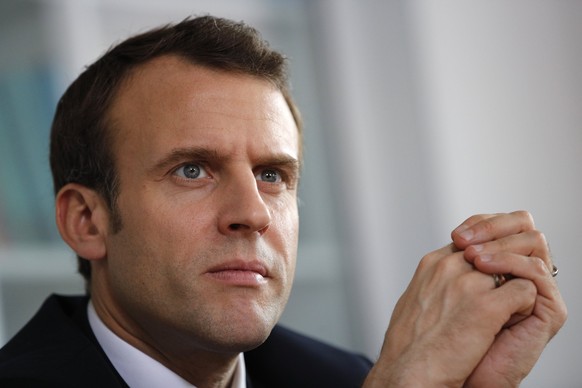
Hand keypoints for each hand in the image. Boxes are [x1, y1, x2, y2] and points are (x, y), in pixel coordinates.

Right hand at [363, 211, 565, 387]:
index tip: (485, 283)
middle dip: (500, 274)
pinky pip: (524, 291)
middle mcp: (449, 267)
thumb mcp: (415, 300)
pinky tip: (507, 323)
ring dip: (512, 290)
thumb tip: (450, 281)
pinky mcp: (488, 306)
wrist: (409, 372)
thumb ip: (436, 282)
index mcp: (431, 264)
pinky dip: (522, 308)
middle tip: (498, 299)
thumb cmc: (409, 346)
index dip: (483, 263)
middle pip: (493, 254)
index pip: (470, 245)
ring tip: (502, 315)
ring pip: (512, 270)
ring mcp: (468, 284)